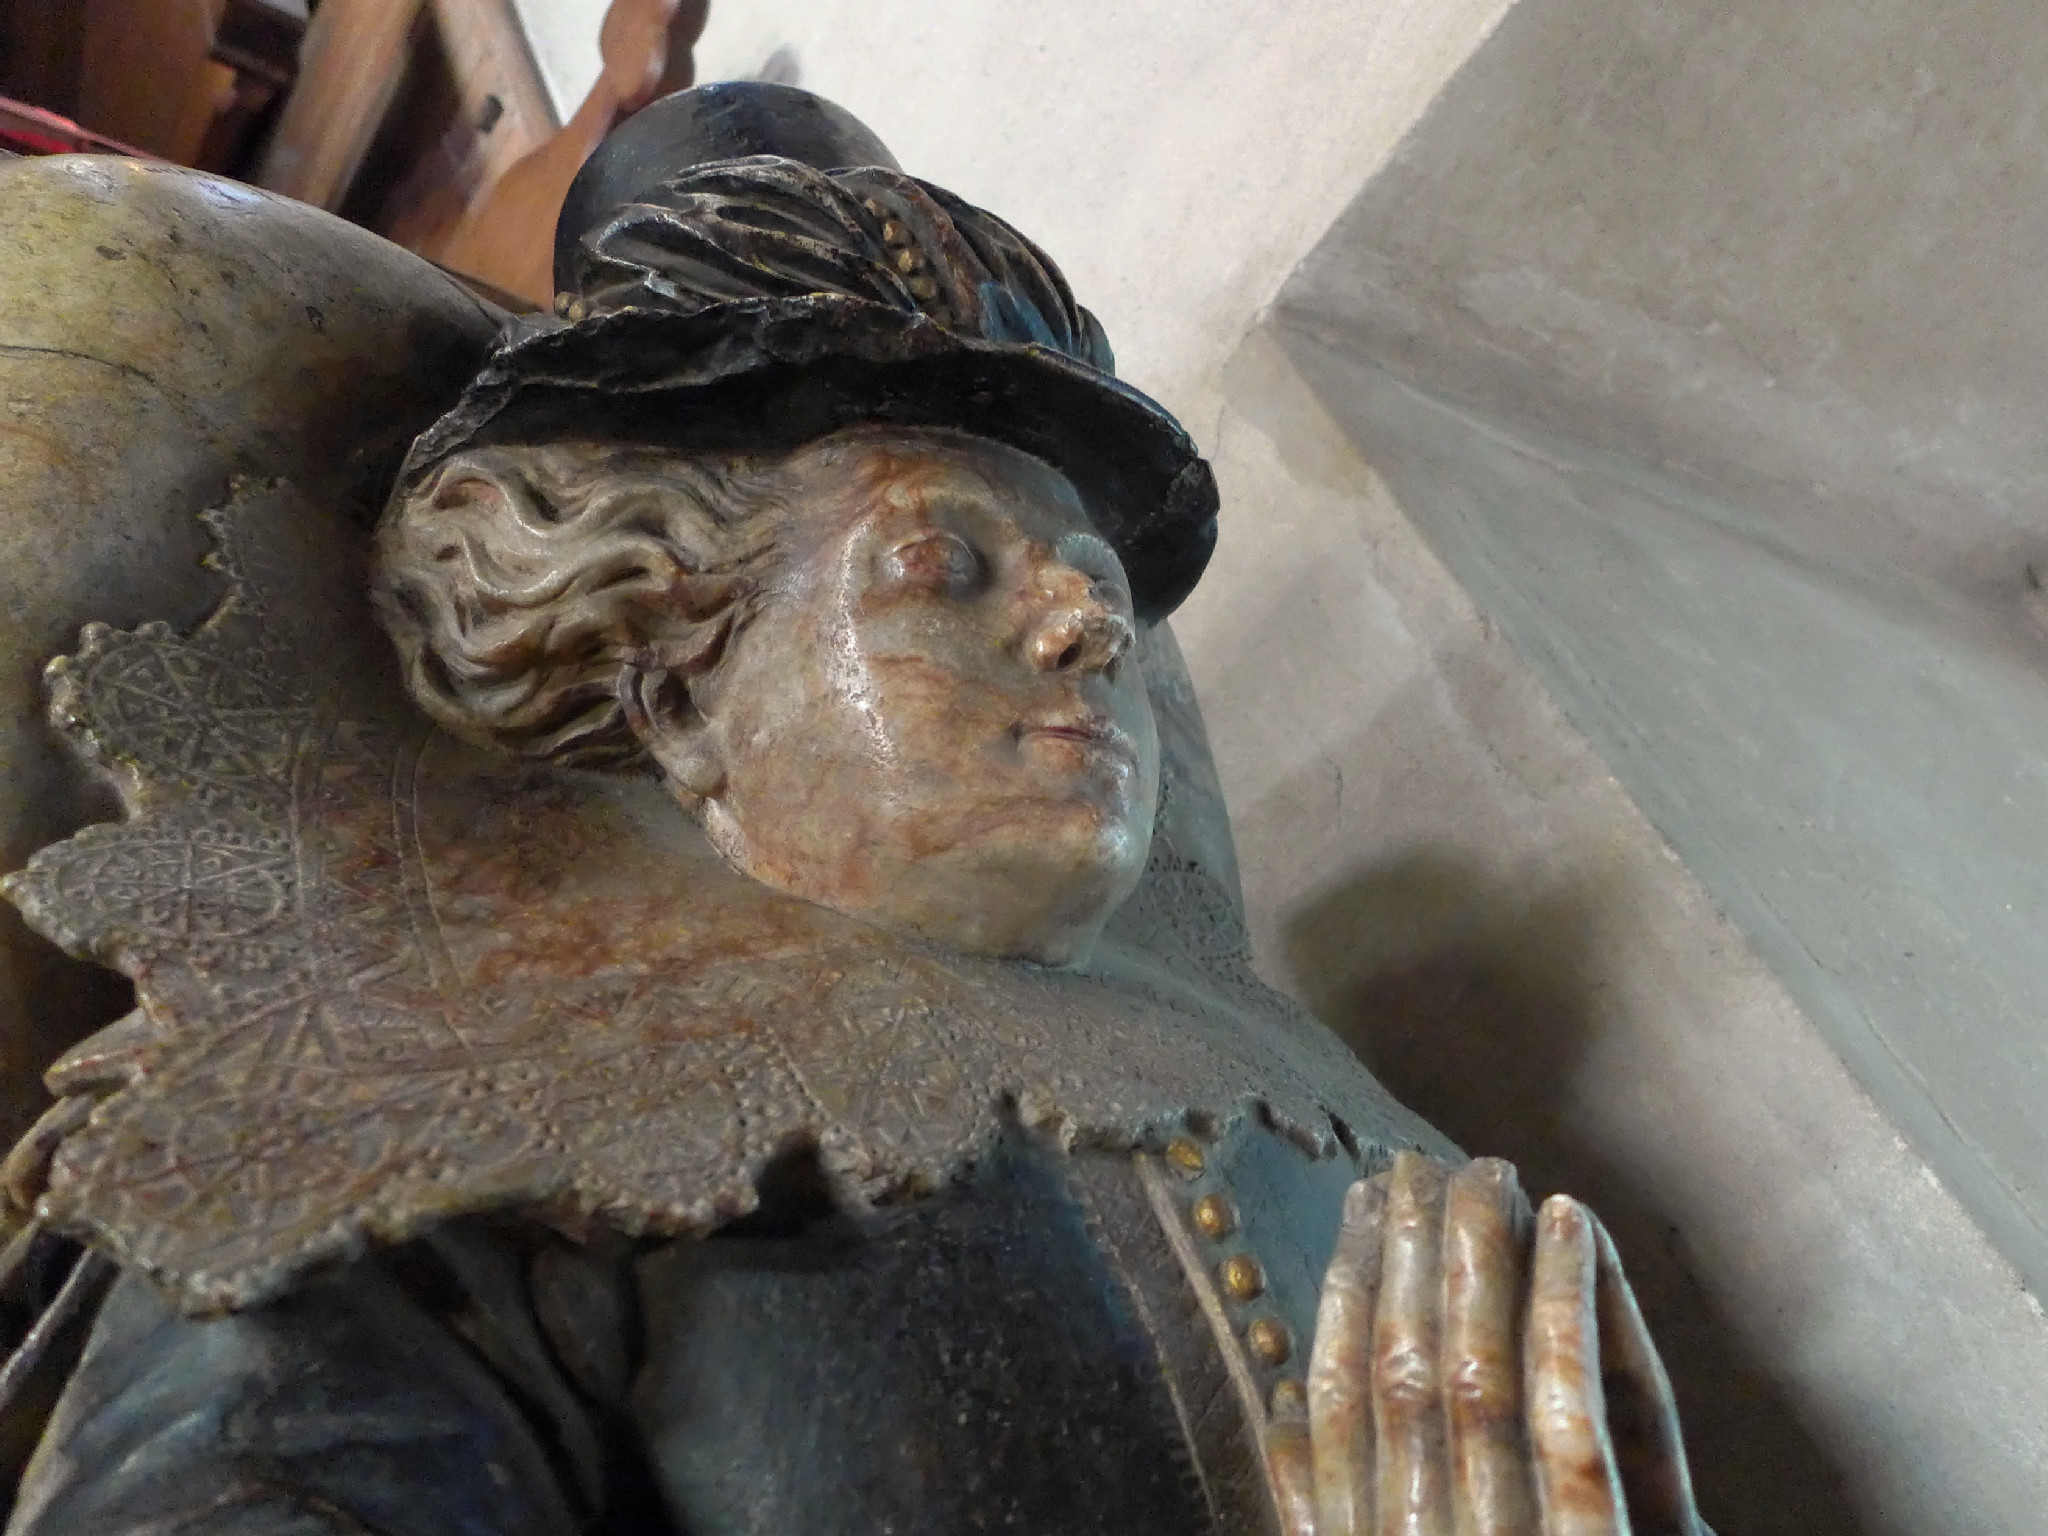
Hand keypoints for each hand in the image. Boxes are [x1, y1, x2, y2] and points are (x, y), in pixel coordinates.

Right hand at [1266, 1152, 1703, 1535]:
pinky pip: (1581, 1421)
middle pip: (1405, 1378)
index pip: (1341, 1410)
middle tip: (1419, 1163)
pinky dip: (1567, 1312)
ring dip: (1477, 1262)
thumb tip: (1276, 1421)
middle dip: (1406, 1257)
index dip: (1348, 1296)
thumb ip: (1327, 1525)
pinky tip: (1574, 1225)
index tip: (1361, 1205)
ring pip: (1480, 1383)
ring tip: (1487, 1173)